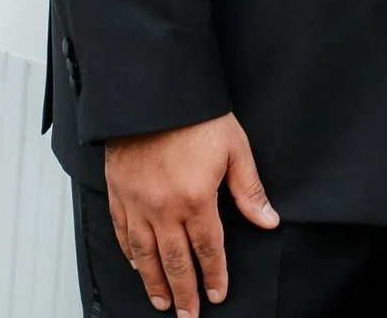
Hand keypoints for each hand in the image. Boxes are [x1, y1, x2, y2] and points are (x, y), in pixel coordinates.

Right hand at [104, 112, 278, 314]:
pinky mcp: (118, 192)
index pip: (208, 250)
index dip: (214, 276)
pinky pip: (123, 232)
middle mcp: (163, 208)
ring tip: (162, 301)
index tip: (217, 295)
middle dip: (184, 293)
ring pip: (144, 255)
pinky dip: (130, 254)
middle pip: (175, 262)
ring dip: (154, 282)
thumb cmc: (195, 115)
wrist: (153, 90)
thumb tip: (268, 220)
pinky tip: (137, 265)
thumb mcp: (234, 148)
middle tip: (188, 315)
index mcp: (196, 199)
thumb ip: (249, 190)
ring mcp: (137, 202)